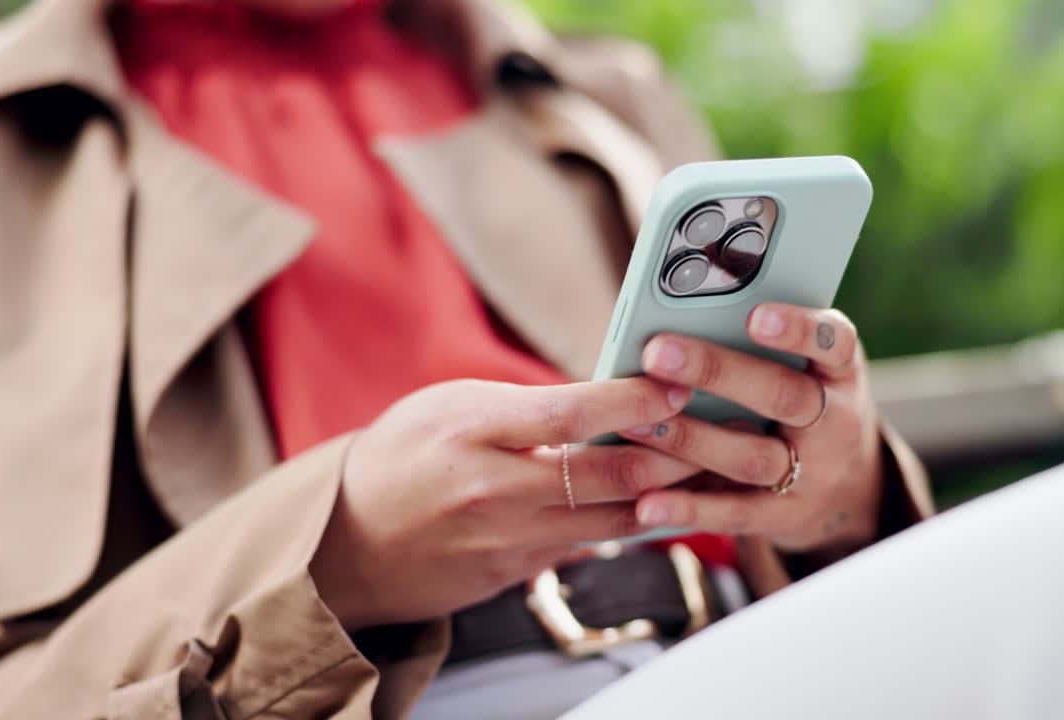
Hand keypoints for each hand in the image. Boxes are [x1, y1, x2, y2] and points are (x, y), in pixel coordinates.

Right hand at [309, 378, 695, 630]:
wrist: (344, 541)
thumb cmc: (404, 454)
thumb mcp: (453, 406)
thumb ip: (527, 406)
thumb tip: (606, 401)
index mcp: (473, 430)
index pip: (572, 412)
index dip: (636, 397)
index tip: (680, 379)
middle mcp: (492, 490)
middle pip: (608, 477)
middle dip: (674, 453)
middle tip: (719, 429)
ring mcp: (505, 541)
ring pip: (613, 522)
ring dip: (668, 496)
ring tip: (712, 467)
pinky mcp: (513, 575)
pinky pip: (586, 547)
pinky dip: (628, 525)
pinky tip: (661, 504)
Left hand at [618, 304, 883, 553]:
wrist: (849, 486)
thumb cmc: (802, 401)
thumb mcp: (805, 366)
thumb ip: (754, 341)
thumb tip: (674, 318)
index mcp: (839, 371)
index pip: (832, 342)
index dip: (799, 329)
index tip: (755, 316)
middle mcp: (834, 421)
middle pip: (782, 396)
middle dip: (717, 372)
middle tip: (657, 352)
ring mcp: (813, 475)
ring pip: (752, 457)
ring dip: (690, 440)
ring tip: (635, 424)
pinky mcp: (784, 516)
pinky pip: (735, 512)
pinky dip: (689, 509)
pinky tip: (648, 503)